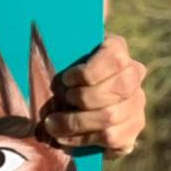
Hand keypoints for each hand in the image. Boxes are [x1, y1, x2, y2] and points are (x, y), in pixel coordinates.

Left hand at [44, 33, 147, 158]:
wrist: (71, 89)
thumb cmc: (58, 62)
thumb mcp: (60, 48)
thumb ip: (54, 42)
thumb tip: (34, 29)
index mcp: (116, 48)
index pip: (115, 59)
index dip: (89, 72)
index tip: (65, 79)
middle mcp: (134, 74)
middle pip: (118, 90)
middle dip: (84, 99)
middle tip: (59, 101)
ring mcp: (137, 102)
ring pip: (113, 117)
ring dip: (78, 123)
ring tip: (53, 124)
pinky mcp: (133, 128)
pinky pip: (115, 140)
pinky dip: (85, 141)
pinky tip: (65, 138)